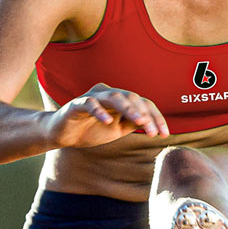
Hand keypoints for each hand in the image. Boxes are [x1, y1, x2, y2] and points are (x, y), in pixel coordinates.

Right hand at [49, 83, 169, 147]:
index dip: (156, 118)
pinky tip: (107, 122)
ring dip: (129, 109)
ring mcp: (92, 96)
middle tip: (154, 132)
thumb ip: (132, 124)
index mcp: (119, 99)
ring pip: (115, 96)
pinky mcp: (77, 104)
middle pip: (132, 97)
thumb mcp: (117, 129)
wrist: (62, 135)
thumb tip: (153, 124)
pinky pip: (90, 103)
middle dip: (145, 115)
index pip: (142, 103)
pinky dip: (99, 111)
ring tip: (140, 122)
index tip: (164, 135)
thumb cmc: (91, 130)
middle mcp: (108, 93)